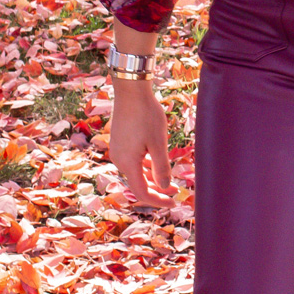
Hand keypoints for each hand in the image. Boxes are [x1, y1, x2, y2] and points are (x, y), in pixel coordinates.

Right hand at [106, 79, 171, 209]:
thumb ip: (161, 168)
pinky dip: (146, 167)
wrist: (131, 91)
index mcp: (127, 163)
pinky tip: (156, 164)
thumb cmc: (146, 115)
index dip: (158, 201)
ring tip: (169, 181)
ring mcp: (118, 150)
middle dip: (157, 191)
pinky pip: (133, 162)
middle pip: (138, 184)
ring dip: (152, 179)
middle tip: (176, 192)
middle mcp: (119, 159)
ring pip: (136, 172)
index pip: (141, 192)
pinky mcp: (120, 142)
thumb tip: (165, 187)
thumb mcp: (158, 143)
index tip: (174, 203)